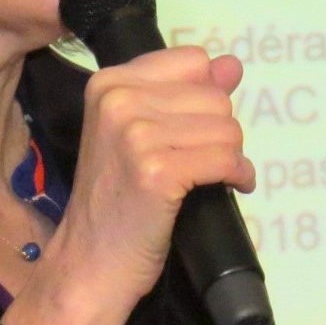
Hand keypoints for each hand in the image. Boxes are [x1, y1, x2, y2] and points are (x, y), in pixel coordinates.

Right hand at [2, 47, 251, 324]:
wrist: (89, 263)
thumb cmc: (115, 201)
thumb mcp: (140, 134)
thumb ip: (184, 94)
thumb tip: (232, 65)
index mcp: (109, 82)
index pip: (194, 61)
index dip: (206, 97)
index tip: (196, 129)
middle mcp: (118, 99)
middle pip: (215, 97)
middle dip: (222, 133)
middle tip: (202, 163)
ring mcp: (135, 134)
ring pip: (227, 128)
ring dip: (232, 157)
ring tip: (211, 177)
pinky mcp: (156, 171)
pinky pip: (227, 160)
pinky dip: (237, 175)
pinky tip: (229, 187)